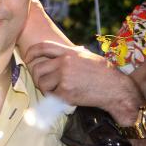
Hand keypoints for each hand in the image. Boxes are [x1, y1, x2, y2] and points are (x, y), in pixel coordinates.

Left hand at [24, 41, 143, 123]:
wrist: (117, 90)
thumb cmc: (105, 74)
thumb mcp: (88, 57)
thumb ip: (73, 54)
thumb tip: (64, 53)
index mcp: (69, 53)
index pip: (42, 47)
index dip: (31, 53)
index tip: (27, 58)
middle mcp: (64, 63)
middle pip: (38, 68)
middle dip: (37, 76)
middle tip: (43, 82)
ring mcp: (64, 78)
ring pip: (41, 83)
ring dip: (45, 88)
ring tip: (55, 91)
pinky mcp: (66, 93)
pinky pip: (51, 96)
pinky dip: (55, 98)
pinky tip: (65, 98)